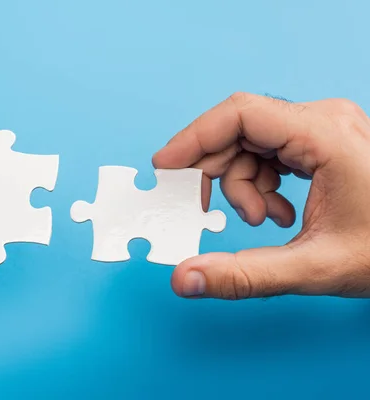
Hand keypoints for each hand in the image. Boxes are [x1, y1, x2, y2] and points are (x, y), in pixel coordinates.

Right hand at [153, 92, 369, 299]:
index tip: (164, 169)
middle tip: (205, 212)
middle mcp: (323, 120)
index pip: (239, 114)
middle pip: (238, 132)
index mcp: (325, 135)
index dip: (193, 138)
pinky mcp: (319, 142)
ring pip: (250, 145)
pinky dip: (260, 185)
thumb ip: (243, 275)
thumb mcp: (314, 268)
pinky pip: (267, 153)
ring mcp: (322, 129)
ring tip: (264, 223)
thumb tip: (184, 277)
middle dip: (216, 175)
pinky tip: (277, 214)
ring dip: (242, 187)